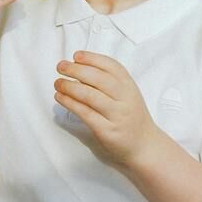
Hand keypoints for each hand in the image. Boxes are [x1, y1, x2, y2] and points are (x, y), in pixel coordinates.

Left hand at [54, 51, 159, 165]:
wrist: (144, 145)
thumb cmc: (130, 116)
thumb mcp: (126, 94)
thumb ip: (109, 81)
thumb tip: (79, 66)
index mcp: (129, 86)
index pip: (111, 66)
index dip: (92, 58)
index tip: (76, 55)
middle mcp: (125, 99)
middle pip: (99, 79)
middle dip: (76, 70)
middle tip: (61, 66)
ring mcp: (117, 115)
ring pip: (90, 96)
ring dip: (70, 87)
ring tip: (58, 83)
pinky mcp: (107, 130)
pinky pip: (86, 114)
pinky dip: (70, 103)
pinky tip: (60, 97)